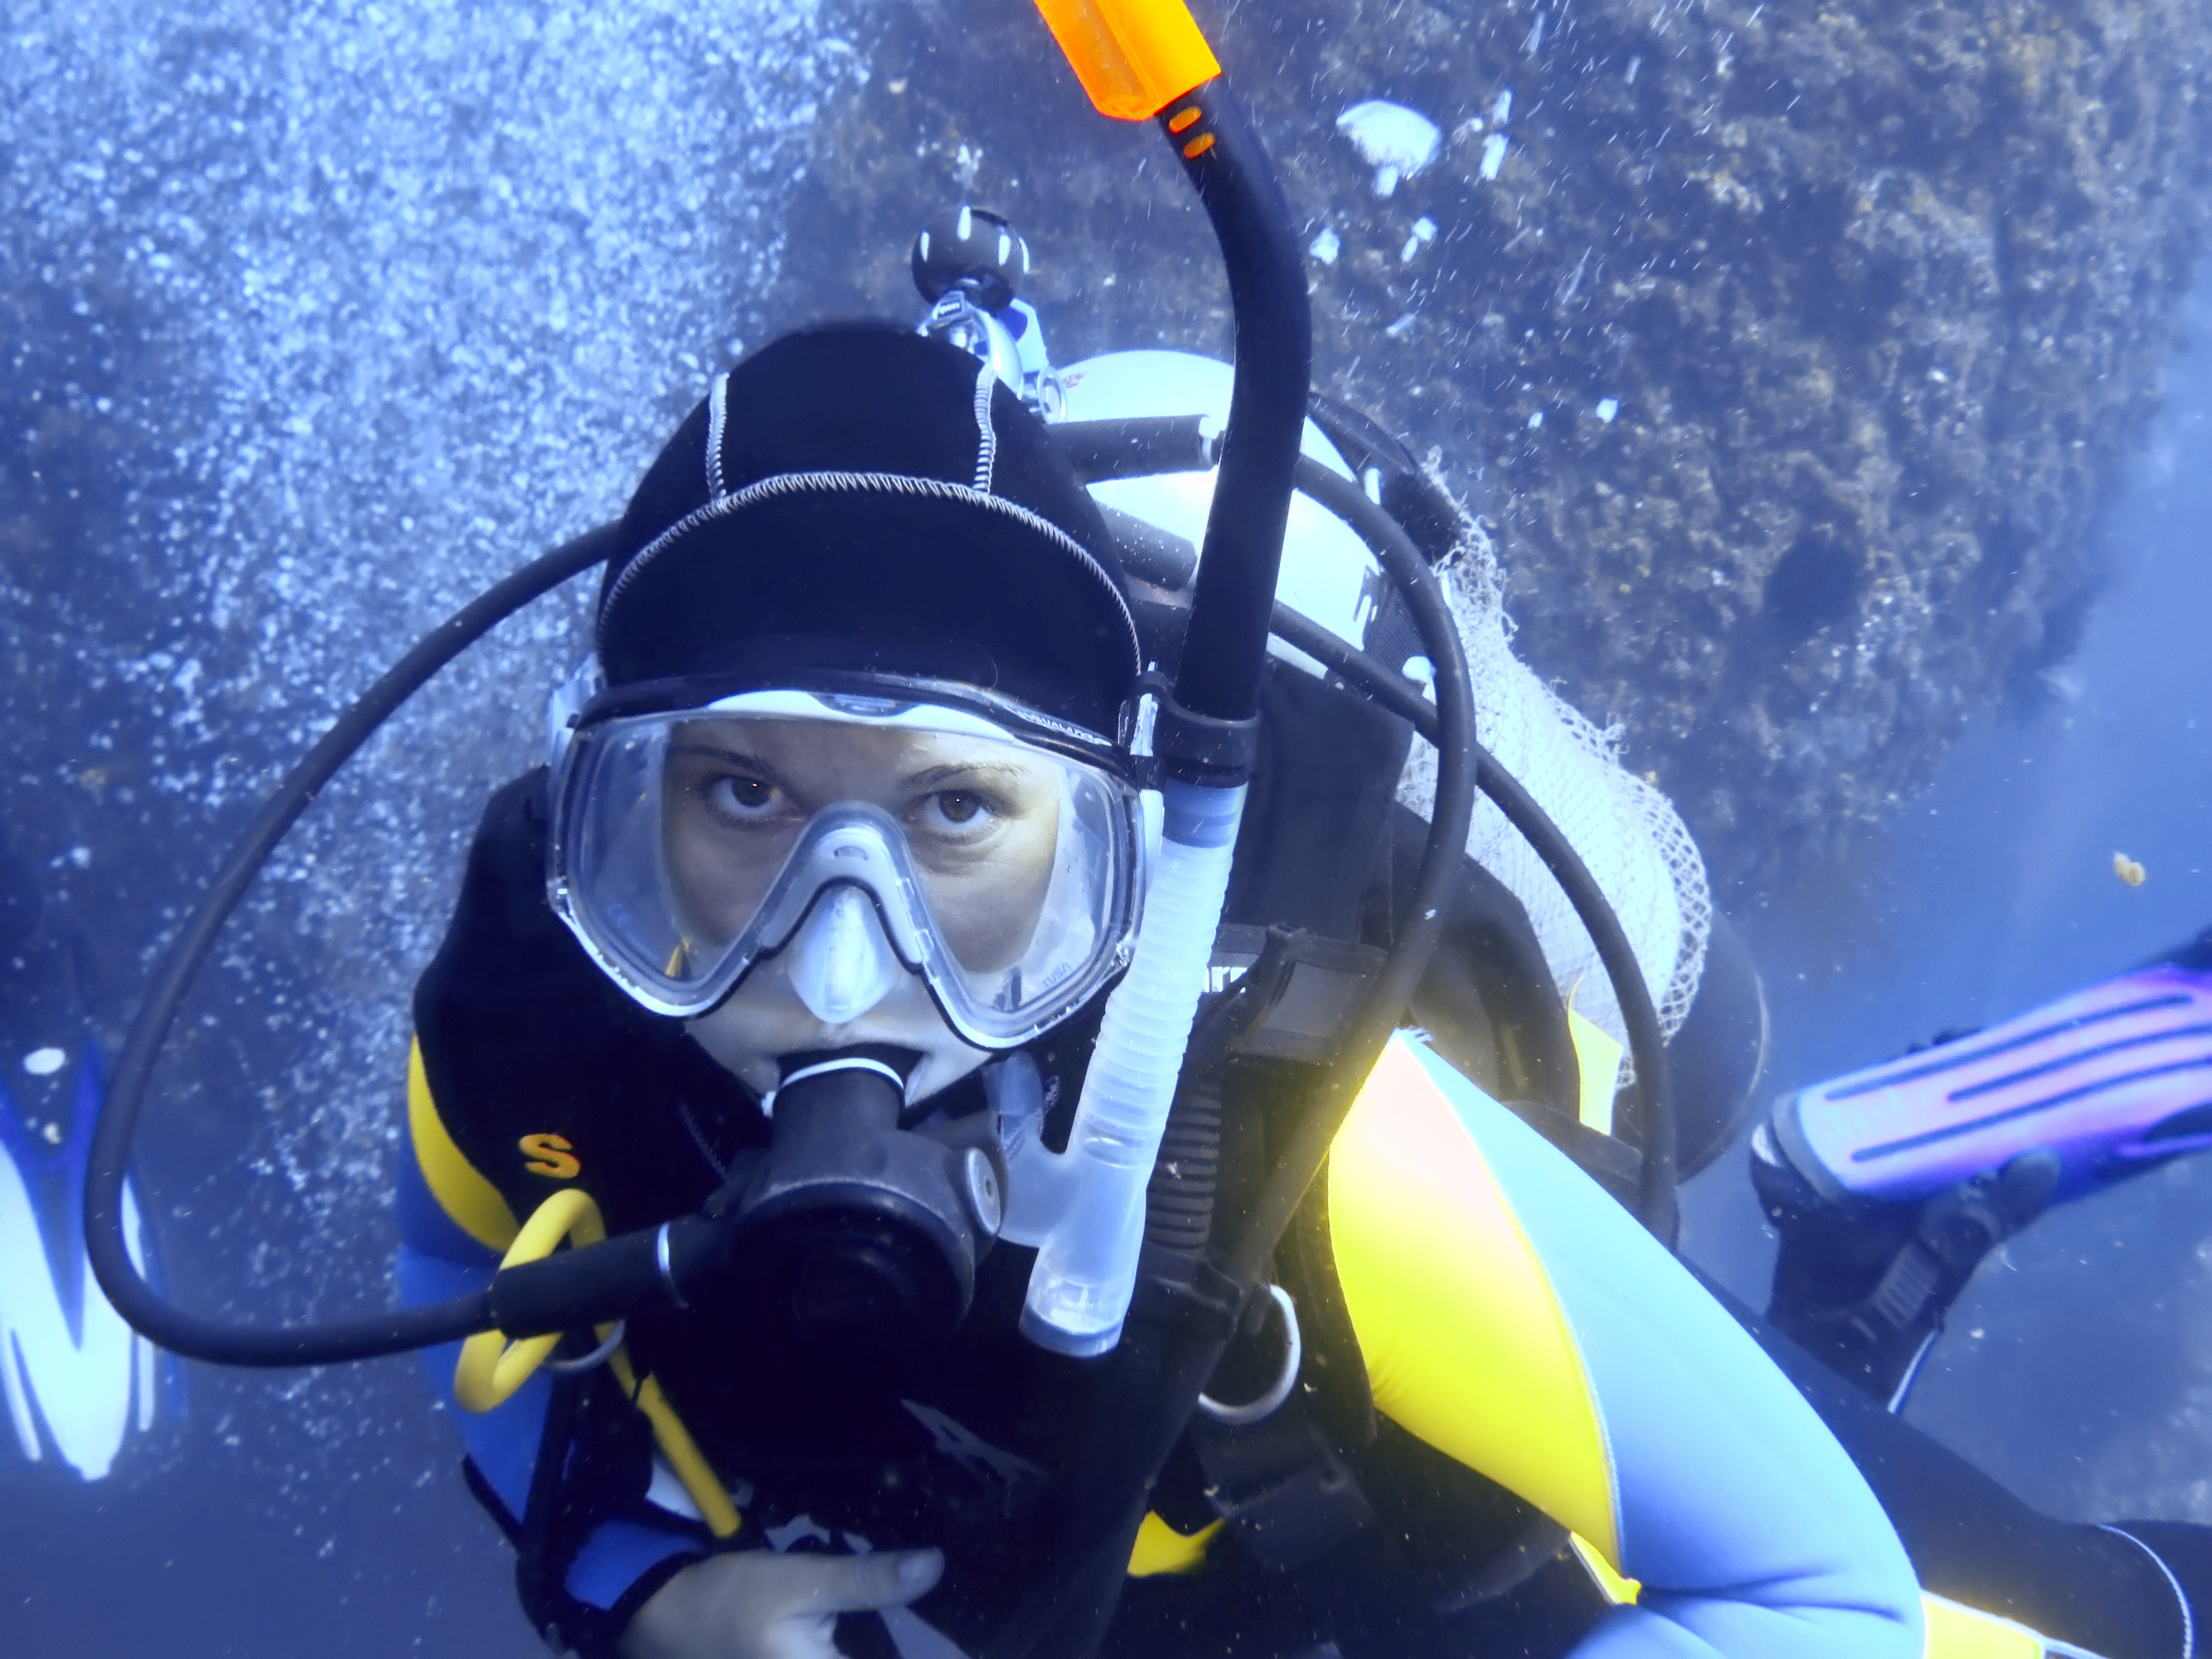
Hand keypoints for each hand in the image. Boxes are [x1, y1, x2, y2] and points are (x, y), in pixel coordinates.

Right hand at [619, 1547, 945, 1658]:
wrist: (656, 1618)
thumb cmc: (729, 1601)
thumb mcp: (800, 1583)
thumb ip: (868, 1581)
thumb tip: (935, 1567)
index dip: (936, 1653)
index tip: (973, 1642)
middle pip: (874, 1654)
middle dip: (894, 1642)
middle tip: (943, 1613)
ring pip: (857, 1654)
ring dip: (876, 1642)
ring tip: (907, 1618)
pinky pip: (834, 1658)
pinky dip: (851, 1646)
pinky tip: (856, 1633)